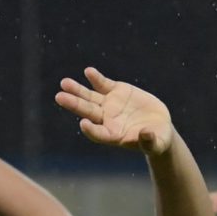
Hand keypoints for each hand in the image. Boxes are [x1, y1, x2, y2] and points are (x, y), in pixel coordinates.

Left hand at [54, 68, 172, 154]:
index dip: (91, 130)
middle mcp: (106, 120)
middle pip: (88, 112)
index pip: (98, 133)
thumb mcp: (156, 143)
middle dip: (74, 104)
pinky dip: (96, 78)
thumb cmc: (156, 140)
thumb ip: (149, 141)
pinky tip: (88, 72)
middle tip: (59, 97)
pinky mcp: (116, 92)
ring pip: (90, 97)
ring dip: (77, 90)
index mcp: (113, 136)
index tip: (83, 124)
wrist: (157, 126)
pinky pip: (103, 84)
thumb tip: (146, 134)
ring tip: (64, 83)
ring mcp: (109, 105)